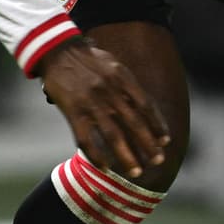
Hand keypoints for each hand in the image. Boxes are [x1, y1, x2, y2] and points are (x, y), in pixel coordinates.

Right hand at [38, 38, 169, 177]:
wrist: (57, 50)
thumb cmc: (87, 58)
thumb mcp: (113, 65)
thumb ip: (127, 84)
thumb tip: (143, 106)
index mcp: (122, 78)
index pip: (146, 105)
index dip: (157, 124)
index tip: (165, 140)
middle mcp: (110, 92)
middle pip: (134, 123)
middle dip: (148, 144)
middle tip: (158, 161)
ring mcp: (91, 103)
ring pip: (113, 136)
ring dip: (126, 156)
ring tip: (136, 172)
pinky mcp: (73, 111)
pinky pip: (86, 139)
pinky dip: (96, 155)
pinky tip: (104, 167)